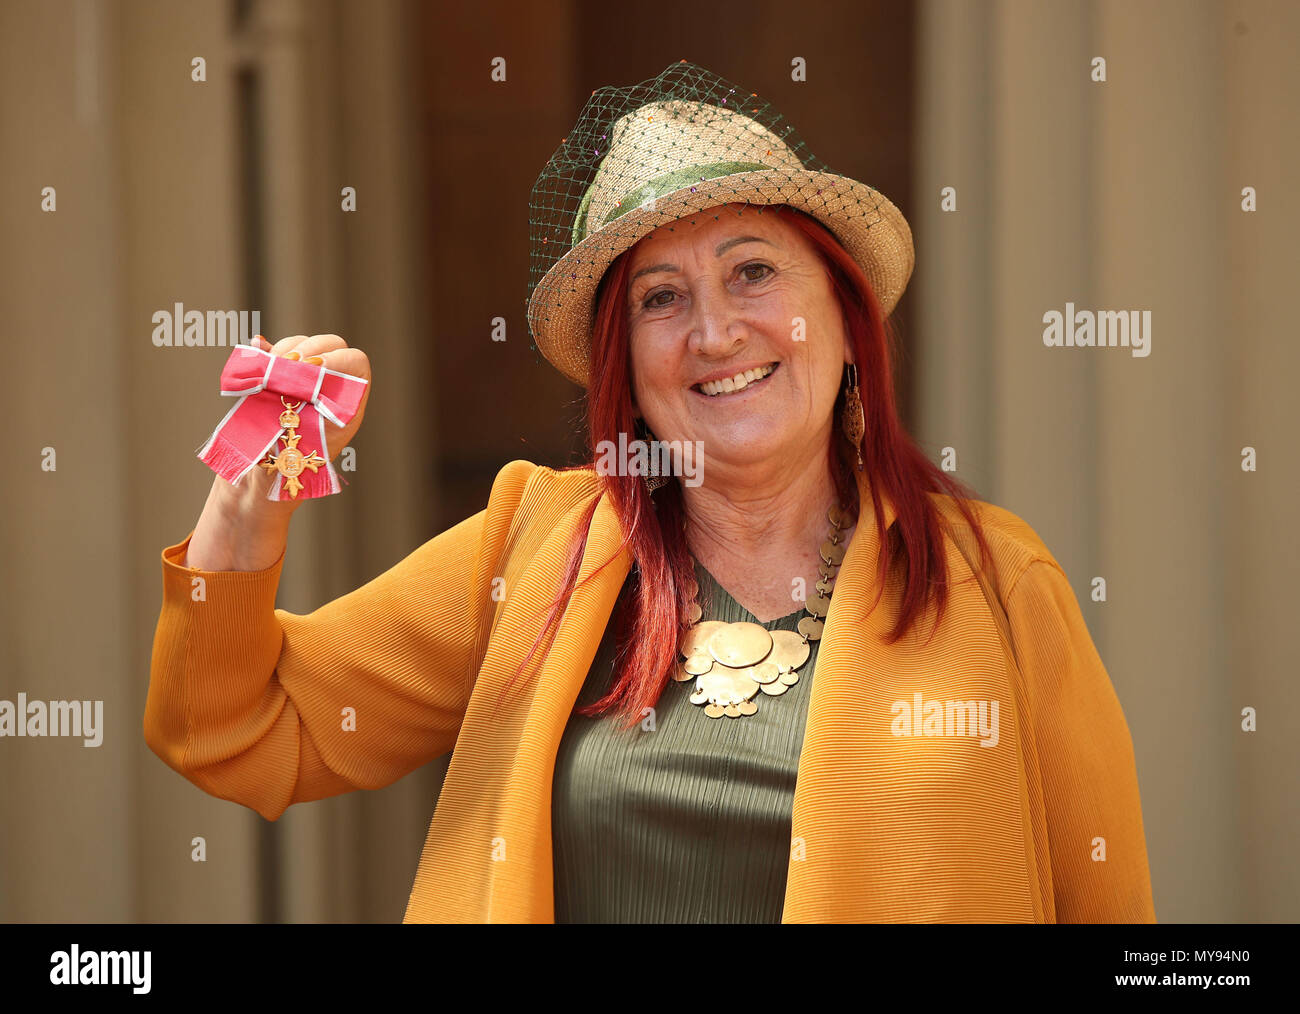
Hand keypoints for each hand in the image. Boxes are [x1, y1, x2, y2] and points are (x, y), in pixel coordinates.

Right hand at [254, 333, 370, 461]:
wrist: (271, 472)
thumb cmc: (295, 462)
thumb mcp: (309, 441)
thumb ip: (306, 410)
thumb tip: (293, 385)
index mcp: (347, 399)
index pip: (355, 361)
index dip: (337, 358)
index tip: (313, 367)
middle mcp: (330, 382)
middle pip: (330, 344)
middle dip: (307, 348)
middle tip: (288, 364)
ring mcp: (304, 375)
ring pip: (301, 343)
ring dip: (283, 350)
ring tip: (270, 369)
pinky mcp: (278, 373)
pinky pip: (274, 350)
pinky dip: (264, 349)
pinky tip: (258, 352)